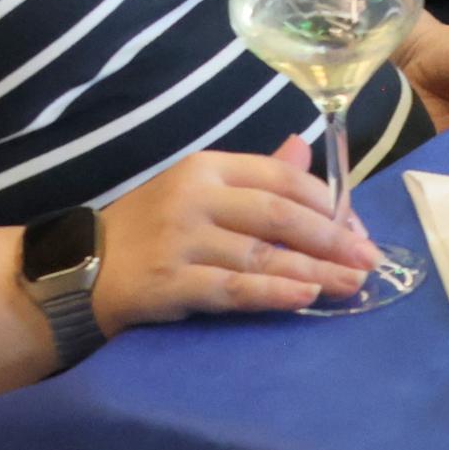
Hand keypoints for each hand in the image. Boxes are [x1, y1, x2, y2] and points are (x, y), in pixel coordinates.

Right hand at [94, 136, 382, 325]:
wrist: (78, 269)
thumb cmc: (149, 228)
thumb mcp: (198, 189)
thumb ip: (254, 176)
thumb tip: (306, 152)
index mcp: (209, 166)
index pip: (283, 177)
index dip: (328, 203)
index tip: (358, 227)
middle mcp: (197, 197)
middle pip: (280, 214)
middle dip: (332, 238)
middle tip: (370, 259)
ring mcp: (181, 240)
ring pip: (263, 254)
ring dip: (316, 270)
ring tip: (353, 283)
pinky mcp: (169, 283)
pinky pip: (233, 288)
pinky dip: (274, 293)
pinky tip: (307, 297)